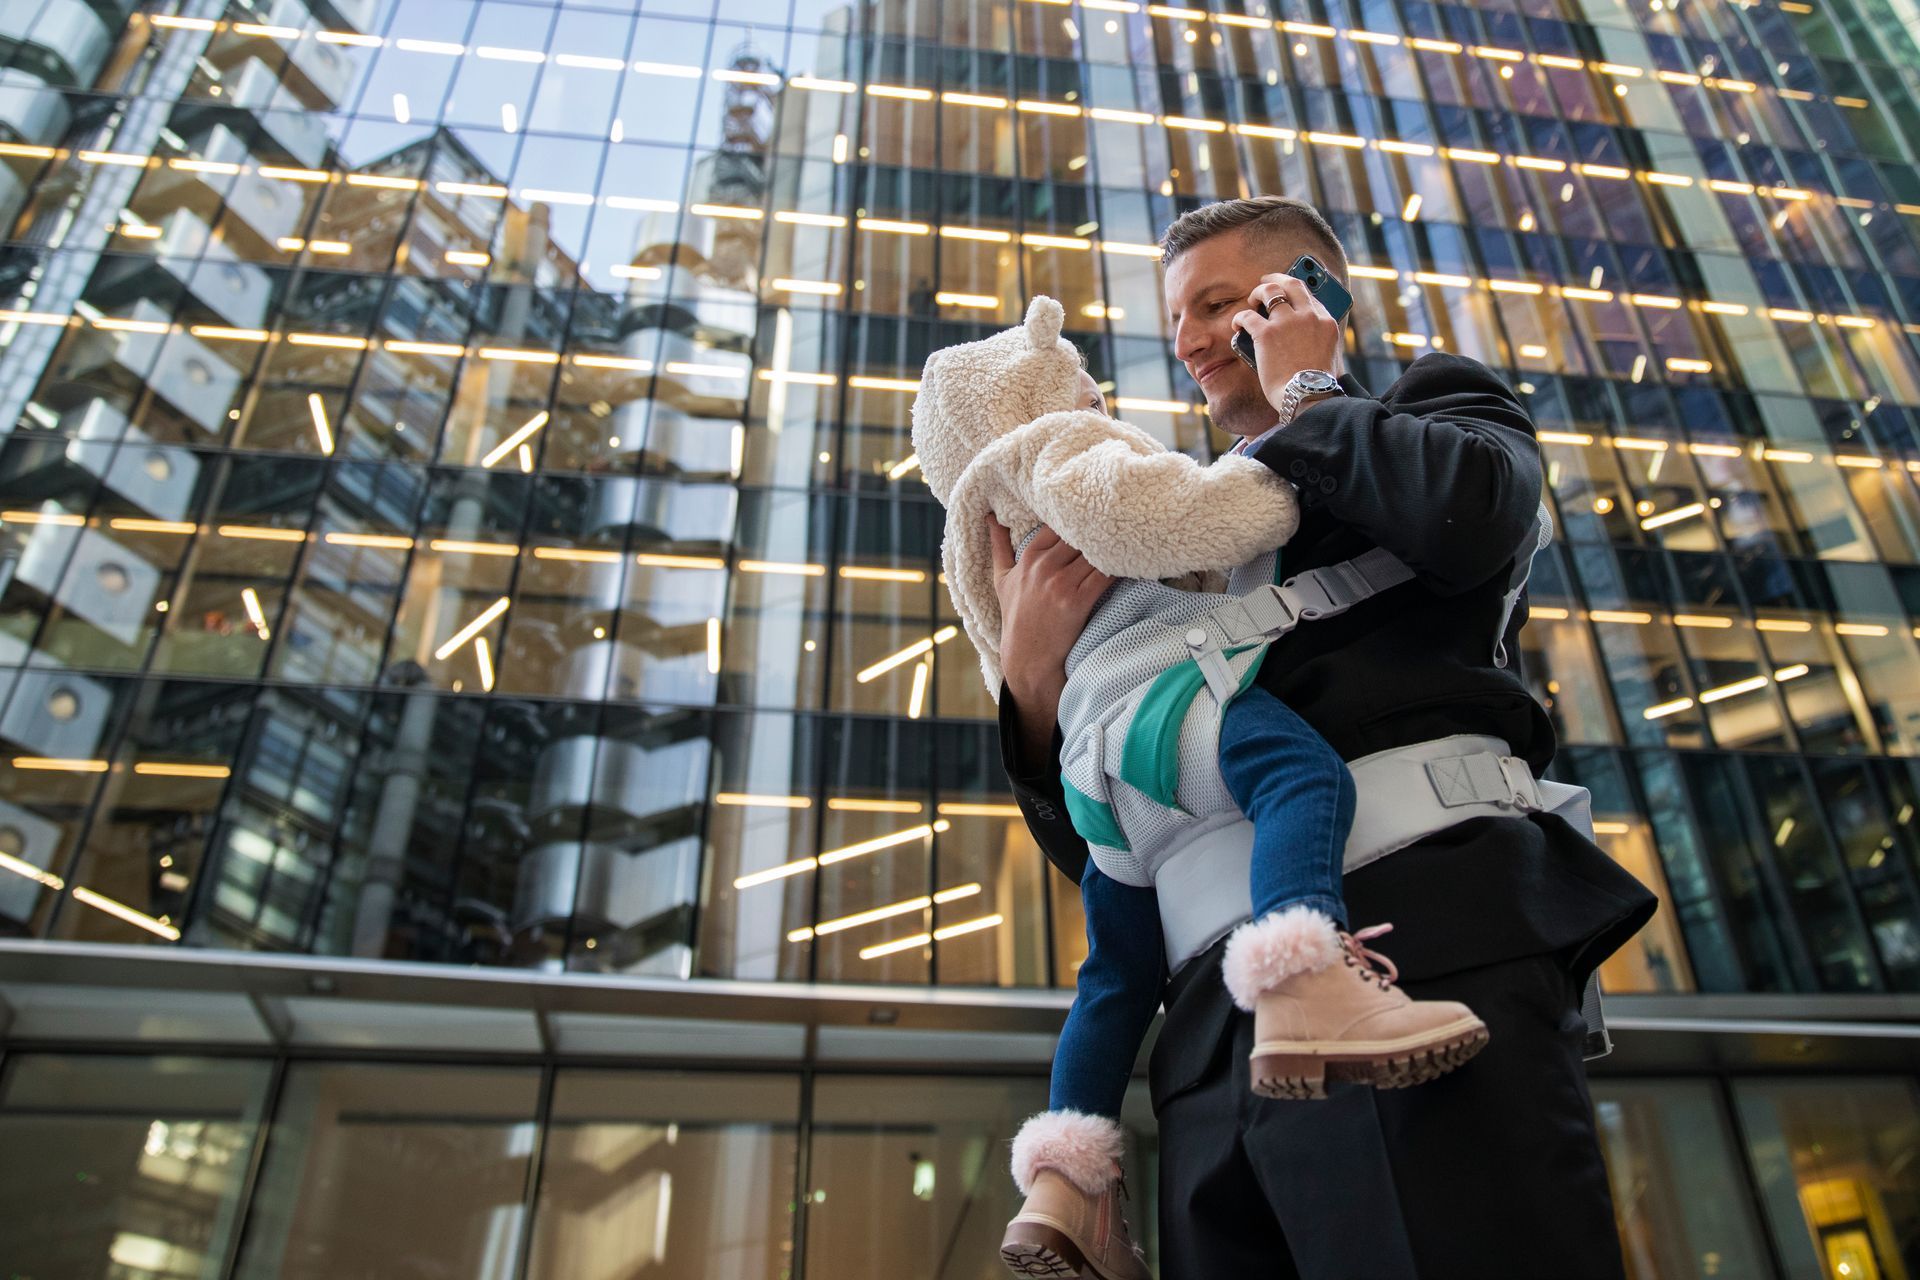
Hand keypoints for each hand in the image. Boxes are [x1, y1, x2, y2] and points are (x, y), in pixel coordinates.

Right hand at [990, 521, 1112, 751]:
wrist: (1027, 657)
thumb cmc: (1016, 617)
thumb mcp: (1002, 579)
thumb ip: (998, 545)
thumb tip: (991, 517)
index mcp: (1028, 557)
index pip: (1057, 525)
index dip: (1076, 519)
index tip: (1092, 517)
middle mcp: (1043, 567)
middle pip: (1079, 535)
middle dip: (1097, 531)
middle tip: (1118, 524)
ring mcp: (1060, 583)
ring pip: (1094, 552)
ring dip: (1111, 547)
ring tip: (1128, 540)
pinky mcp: (1077, 601)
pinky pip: (1105, 574)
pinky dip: (1119, 567)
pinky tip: (1129, 562)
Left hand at [1232, 274, 1341, 417]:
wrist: (1307, 396)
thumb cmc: (1316, 385)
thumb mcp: (1330, 357)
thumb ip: (1322, 341)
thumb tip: (1310, 339)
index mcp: (1325, 322)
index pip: (1309, 296)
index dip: (1295, 293)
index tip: (1287, 294)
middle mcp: (1308, 316)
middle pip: (1292, 284)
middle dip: (1277, 278)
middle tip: (1266, 281)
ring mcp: (1287, 322)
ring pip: (1269, 291)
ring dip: (1257, 293)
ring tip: (1251, 301)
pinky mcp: (1266, 333)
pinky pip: (1247, 316)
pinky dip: (1240, 318)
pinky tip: (1237, 325)